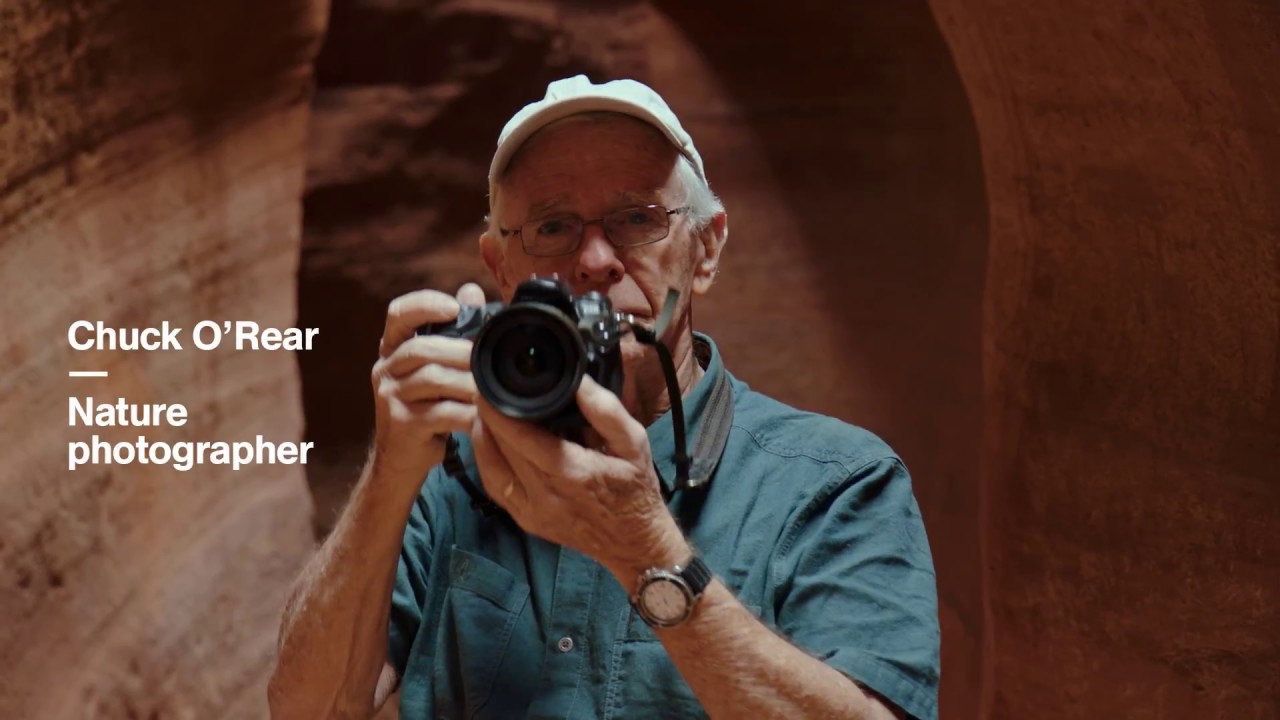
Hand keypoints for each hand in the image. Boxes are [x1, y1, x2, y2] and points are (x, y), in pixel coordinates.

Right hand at [368, 283, 486, 483]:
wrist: (401, 460)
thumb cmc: (426, 407)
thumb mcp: (436, 368)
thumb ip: (453, 331)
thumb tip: (472, 290)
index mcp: (392, 348)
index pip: (398, 314)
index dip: (425, 305)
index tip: (455, 307)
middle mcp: (385, 369)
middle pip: (421, 348)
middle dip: (460, 350)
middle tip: (490, 356)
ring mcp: (390, 398)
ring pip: (433, 379)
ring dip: (469, 380)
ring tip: (493, 385)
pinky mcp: (403, 426)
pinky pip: (442, 413)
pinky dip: (469, 412)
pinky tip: (487, 415)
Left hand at [470, 375, 687, 575]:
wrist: (633, 542)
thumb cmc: (636, 489)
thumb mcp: (634, 442)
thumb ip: (605, 411)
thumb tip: (577, 381)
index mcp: (572, 472)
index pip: (521, 438)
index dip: (498, 412)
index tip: (487, 387)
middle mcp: (546, 495)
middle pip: (502, 450)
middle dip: (489, 418)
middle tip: (485, 391)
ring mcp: (532, 512)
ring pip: (491, 469)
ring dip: (482, 439)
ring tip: (483, 412)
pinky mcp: (526, 521)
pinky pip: (495, 488)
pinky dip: (487, 462)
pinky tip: (489, 443)